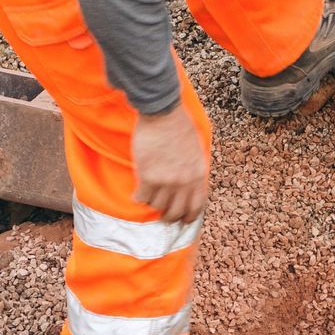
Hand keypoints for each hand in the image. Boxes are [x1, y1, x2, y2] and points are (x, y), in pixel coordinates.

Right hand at [132, 106, 209, 224]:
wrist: (162, 114)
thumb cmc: (179, 127)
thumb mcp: (196, 152)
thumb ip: (193, 171)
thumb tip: (189, 187)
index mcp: (198, 175)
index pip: (196, 207)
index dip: (188, 217)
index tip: (182, 220)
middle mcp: (184, 182)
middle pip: (176, 212)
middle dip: (169, 217)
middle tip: (163, 215)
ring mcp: (166, 181)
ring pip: (157, 206)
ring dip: (152, 204)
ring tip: (149, 198)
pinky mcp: (148, 176)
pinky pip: (142, 197)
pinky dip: (139, 197)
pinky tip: (137, 193)